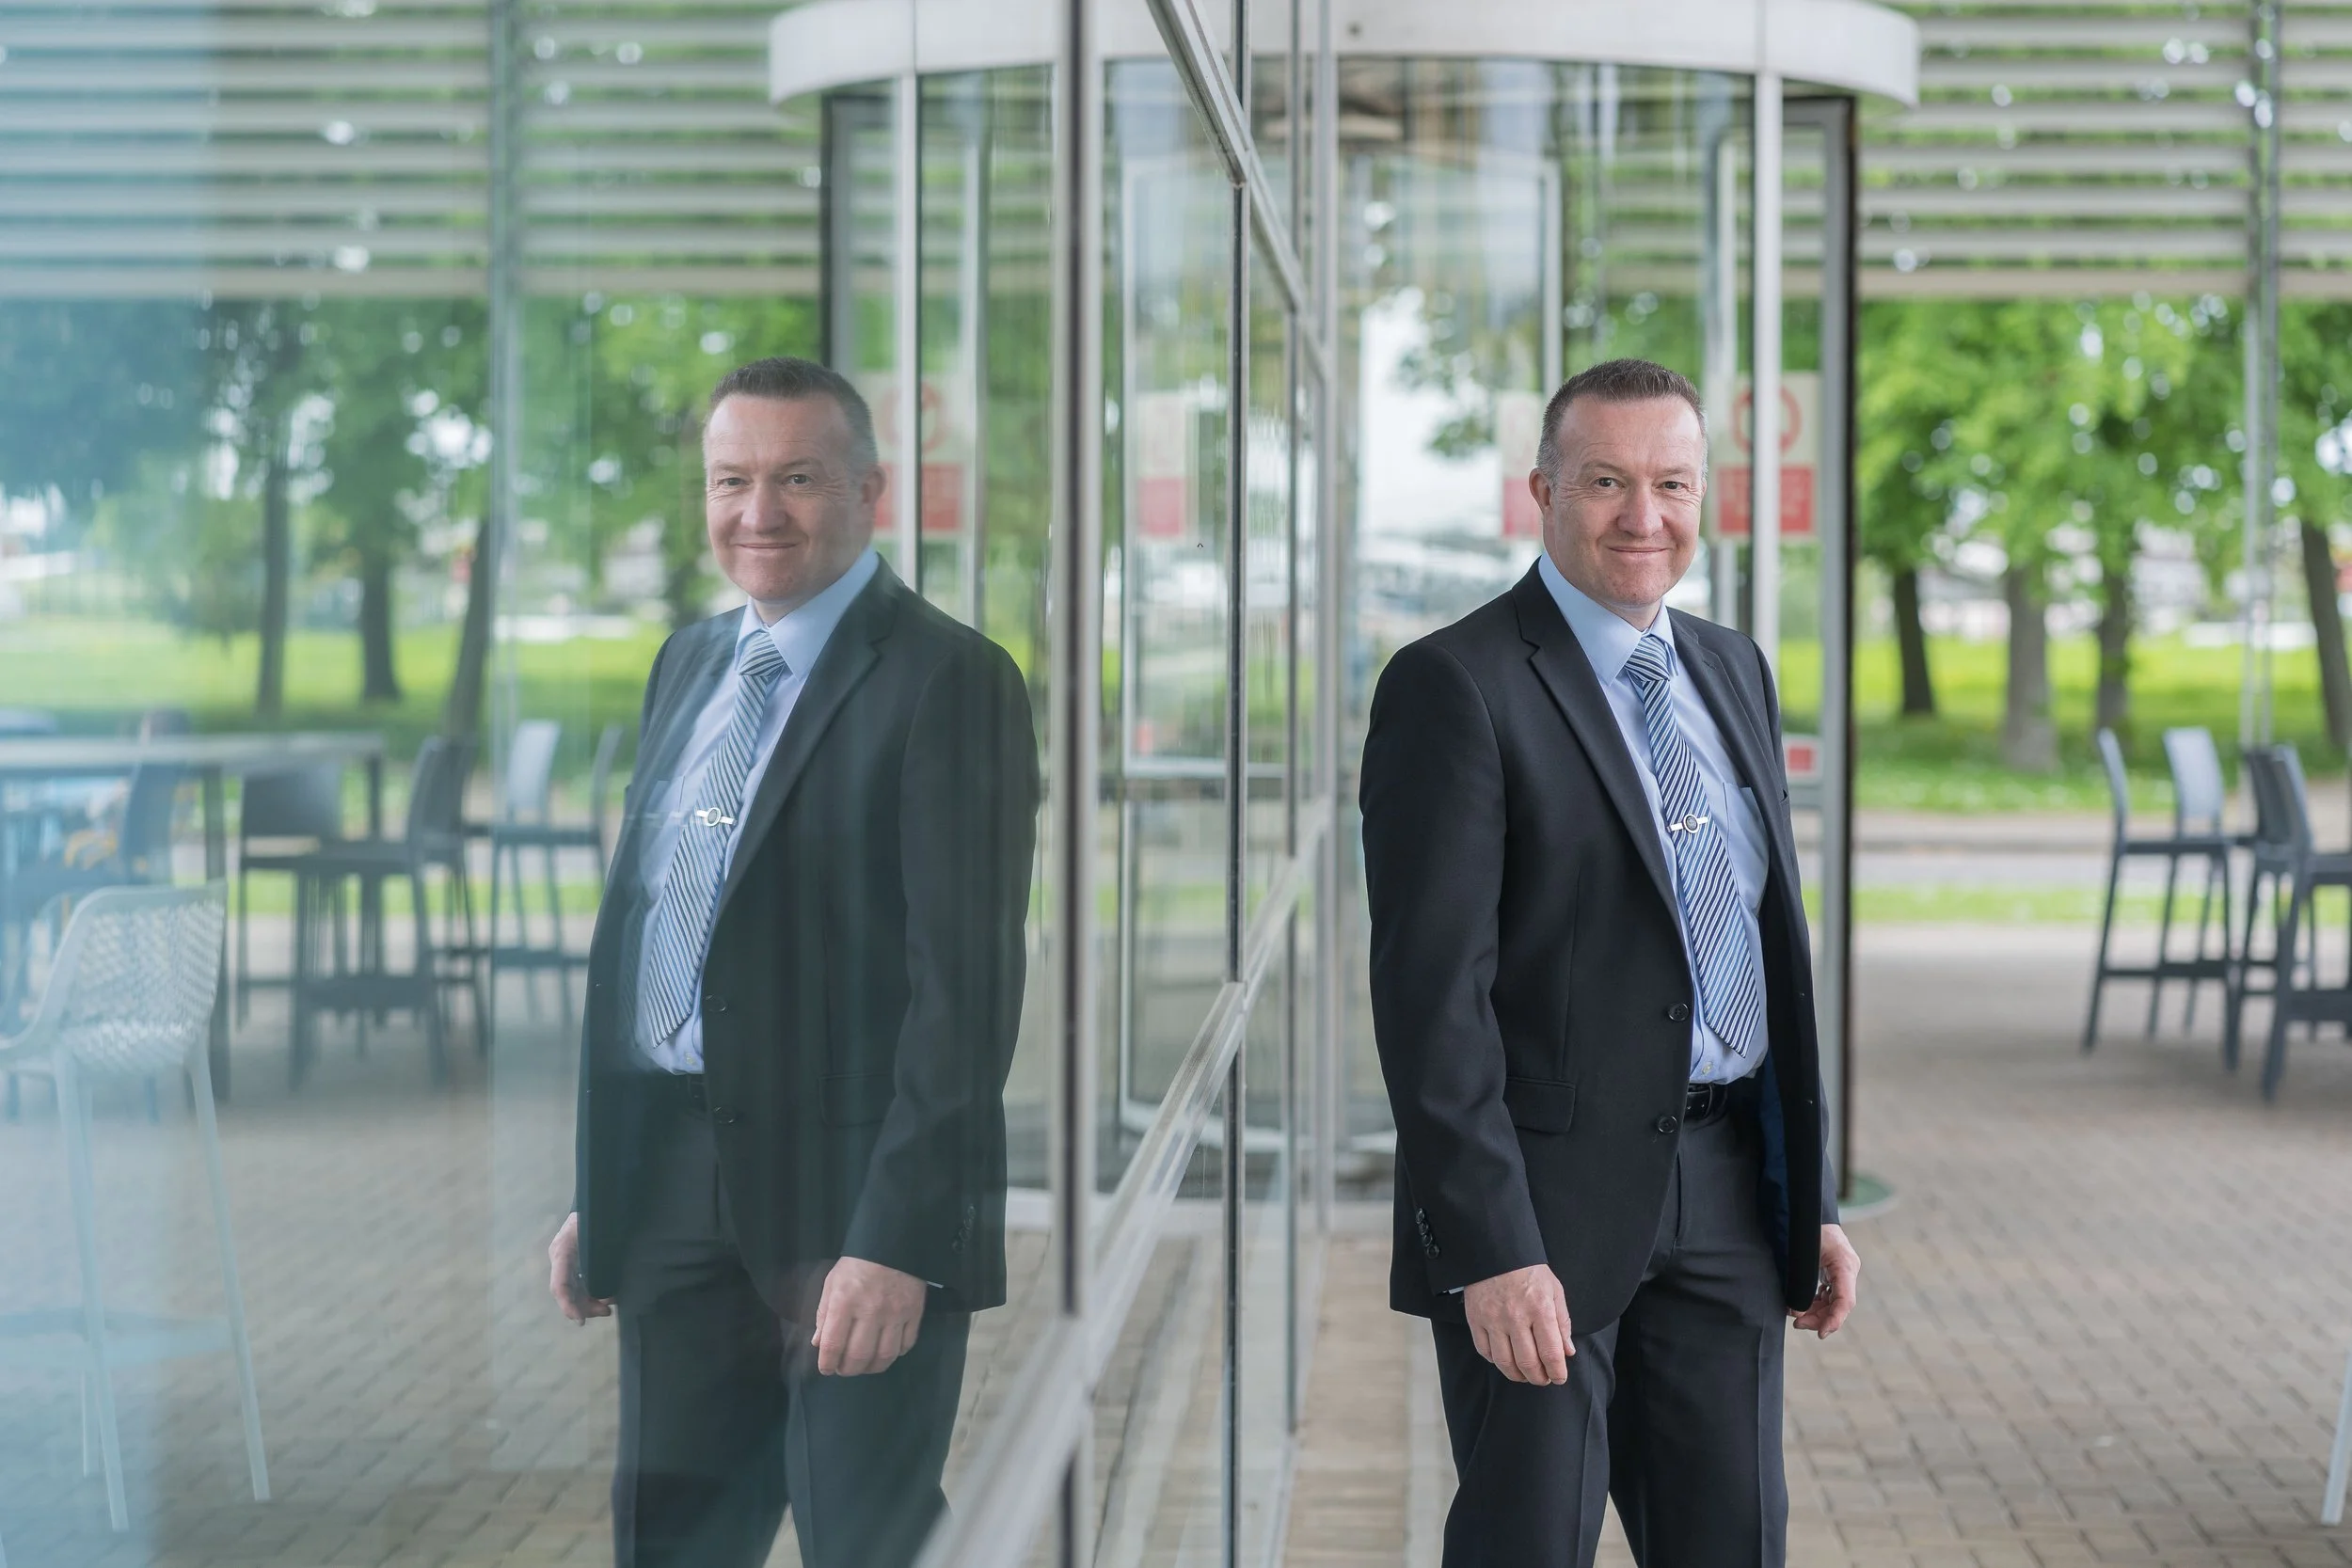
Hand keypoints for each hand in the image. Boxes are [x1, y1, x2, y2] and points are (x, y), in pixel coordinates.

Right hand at [548, 1212, 612, 1324]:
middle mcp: (560, 1258)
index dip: (568, 1305)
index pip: (559, 1285)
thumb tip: (610, 1286)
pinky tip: (605, 1299)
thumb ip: (602, 1255)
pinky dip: (591, 1295)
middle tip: (606, 1311)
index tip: (581, 1320)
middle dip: (585, 1307)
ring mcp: (565, 1261)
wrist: (595, 1199)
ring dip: (589, 1303)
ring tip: (607, 1307)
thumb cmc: (596, 1214)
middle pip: (566, 1292)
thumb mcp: (598, 1231)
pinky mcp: (573, 1263)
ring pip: (572, 1291)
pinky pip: (578, 1284)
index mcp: (563, 1251)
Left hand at [812, 1256, 927, 1375]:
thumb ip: (824, 1314)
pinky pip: (906, 1344)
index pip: (833, 1345)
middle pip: (859, 1356)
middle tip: (844, 1368)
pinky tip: (886, 1350)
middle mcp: (870, 1311)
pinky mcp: (914, 1313)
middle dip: (848, 1369)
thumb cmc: (856, 1265)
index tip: (826, 1368)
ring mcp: (895, 1313)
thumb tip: (818, 1344)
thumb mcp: (832, 1284)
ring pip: (884, 1356)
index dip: (827, 1363)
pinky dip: (896, 1354)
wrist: (893, 1243)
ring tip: (864, 1364)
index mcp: (845, 1302)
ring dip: (871, 1367)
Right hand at [1462, 1264, 1573, 1384]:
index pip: (1551, 1353)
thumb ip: (1562, 1323)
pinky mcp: (1475, 1319)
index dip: (1557, 1372)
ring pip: (1505, 1362)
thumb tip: (1567, 1352)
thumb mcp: (1554, 1291)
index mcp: (1540, 1309)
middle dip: (1539, 1378)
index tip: (1559, 1377)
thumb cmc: (1529, 1271)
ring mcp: (1493, 1319)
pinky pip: (1485, 1351)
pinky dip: (1496, 1362)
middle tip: (1543, 1379)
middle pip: (1528, 1363)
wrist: (1496, 1252)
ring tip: (1525, 1375)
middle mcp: (1516, 1317)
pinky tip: (1505, 1359)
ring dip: (1518, 1375)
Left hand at [1791, 1222, 1859, 1337]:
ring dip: (1815, 1313)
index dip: (1834, 1320)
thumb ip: (1801, 1280)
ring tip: (1796, 1316)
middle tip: (1797, 1323)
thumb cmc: (1807, 1228)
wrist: (1810, 1211)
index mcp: (1845, 1265)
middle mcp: (1847, 1271)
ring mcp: (1843, 1272)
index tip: (1821, 1333)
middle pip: (1838, 1306)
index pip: (1845, 1301)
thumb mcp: (1803, 1252)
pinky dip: (1815, 1303)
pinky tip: (1801, 1306)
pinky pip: (1829, 1295)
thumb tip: (1795, 1308)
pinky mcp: (1835, 1273)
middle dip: (1819, 1318)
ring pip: (1833, 1303)